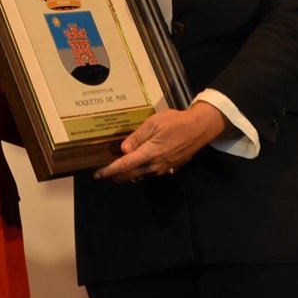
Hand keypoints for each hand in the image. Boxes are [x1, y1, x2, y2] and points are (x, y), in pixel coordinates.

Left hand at [94, 101, 227, 182]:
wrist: (199, 129)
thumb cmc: (175, 122)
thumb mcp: (153, 123)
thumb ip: (137, 137)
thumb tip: (123, 150)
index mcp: (149, 153)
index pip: (124, 166)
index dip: (109, 171)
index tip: (97, 175)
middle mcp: (155, 165)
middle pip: (130, 175)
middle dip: (116, 175)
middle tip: (105, 171)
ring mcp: (163, 169)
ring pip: (140, 175)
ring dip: (128, 174)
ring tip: (120, 167)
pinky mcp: (170, 168)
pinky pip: (151, 173)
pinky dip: (141, 171)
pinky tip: (139, 163)